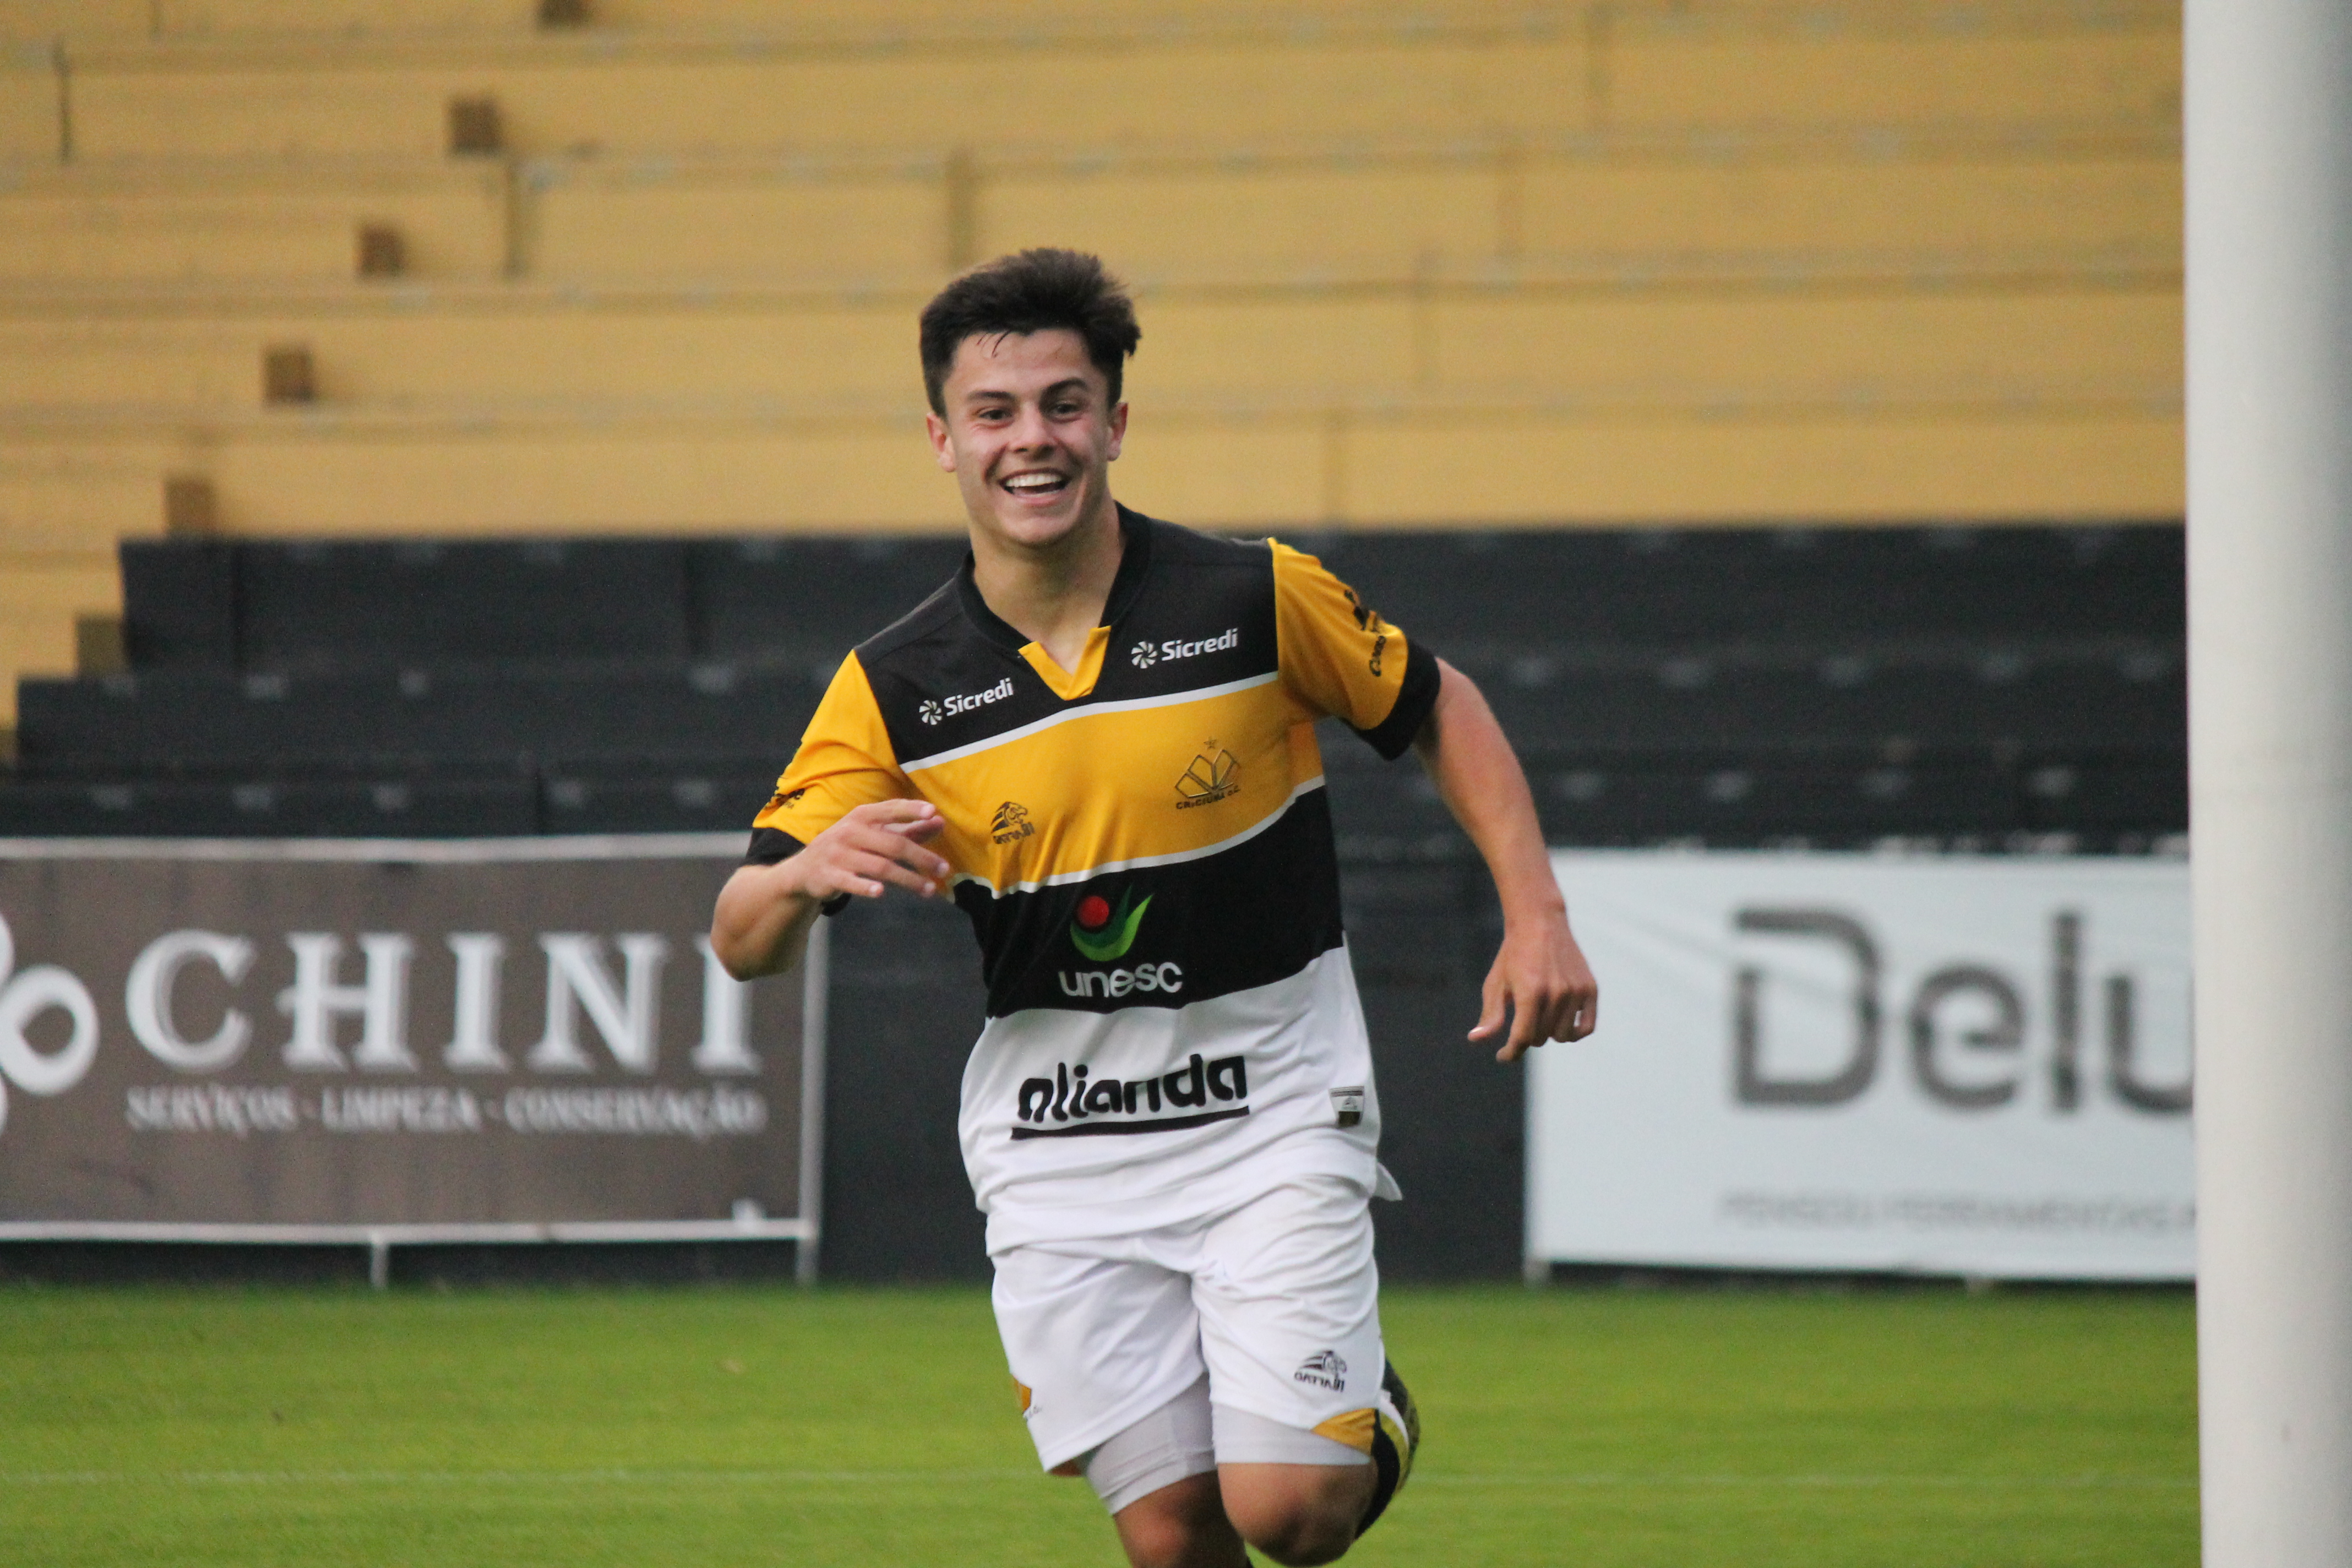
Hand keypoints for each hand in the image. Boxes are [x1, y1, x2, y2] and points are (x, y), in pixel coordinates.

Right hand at [791, 799, 951, 902]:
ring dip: (907, 879)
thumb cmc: (850, 847)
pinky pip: (850, 882)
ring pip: (879, 866)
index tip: (932, 812)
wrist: (805, 870)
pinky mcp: (829, 876)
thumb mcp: (875, 834)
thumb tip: (940, 821)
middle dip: (921, 857)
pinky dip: (865, 887)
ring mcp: (838, 854)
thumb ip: (908, 829)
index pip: (891, 809)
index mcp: (863, 816)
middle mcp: (850, 831)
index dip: (911, 810)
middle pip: (893, 843)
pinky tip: (880, 892)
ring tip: (929, 889)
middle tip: (944, 869)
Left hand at [1469, 908, 1597, 1061]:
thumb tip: (1476, 1041)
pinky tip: (1561, 1027)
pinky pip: (1586, 1027)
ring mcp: (1576, 991)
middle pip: (1540, 1038)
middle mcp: (1556, 993)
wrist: (1539, 922)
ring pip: (1562, 1036)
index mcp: (1530, 992)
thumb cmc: (1512, 955)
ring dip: (1548, 1034)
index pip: (1522, 1038)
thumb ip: (1491, 1016)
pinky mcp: (1590, 988)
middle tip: (1520, 1023)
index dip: (1510, 1052)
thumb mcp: (1496, 983)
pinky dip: (1574, 1033)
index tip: (1503, 1056)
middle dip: (1526, 1037)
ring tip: (1538, 1020)